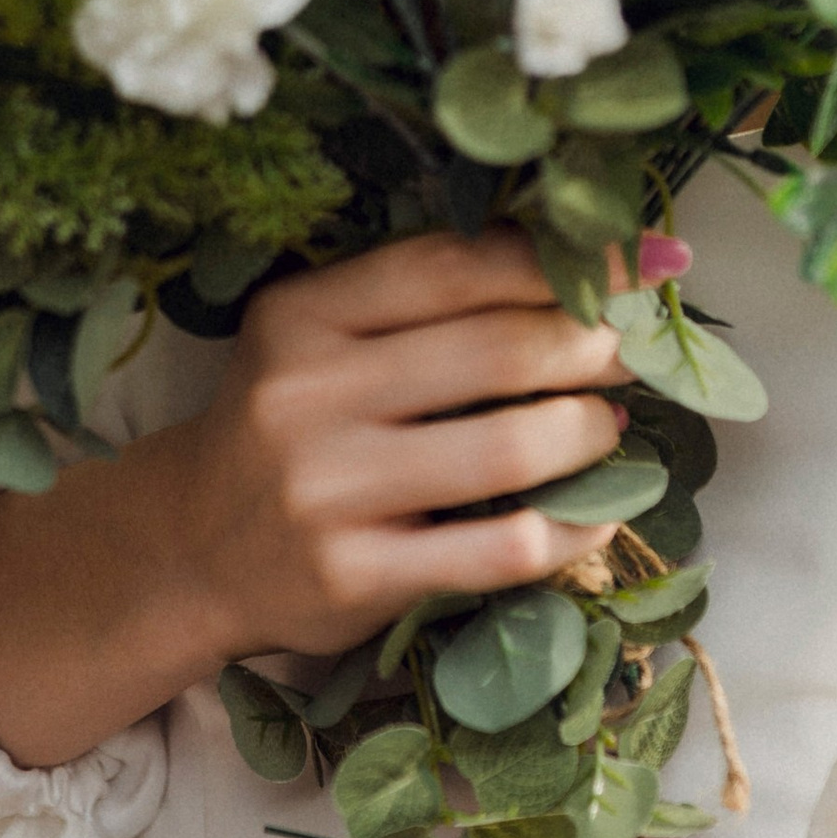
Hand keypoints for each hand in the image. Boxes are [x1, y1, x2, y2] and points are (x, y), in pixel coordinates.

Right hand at [170, 228, 628, 659]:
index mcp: (303, 314)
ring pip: (509, 448)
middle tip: (635, 352)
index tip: (644, 259)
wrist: (192, 546)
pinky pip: (499, 552)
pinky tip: (597, 517)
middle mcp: (306, 395)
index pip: (456, 266)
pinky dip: (571, 531)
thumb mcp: (321, 338)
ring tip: (606, 426)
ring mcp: (327, 491)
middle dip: (591, 346)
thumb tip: (578, 267)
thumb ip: (422, 301)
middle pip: (495, 352)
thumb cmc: (287, 424)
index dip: (564, 261)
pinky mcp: (354, 578)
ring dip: (588, 432)